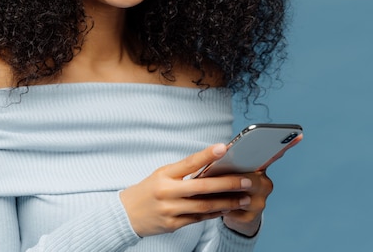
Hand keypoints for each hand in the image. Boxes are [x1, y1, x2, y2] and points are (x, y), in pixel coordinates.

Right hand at [119, 144, 265, 236]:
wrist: (126, 214)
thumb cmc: (148, 190)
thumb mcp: (161, 175)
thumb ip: (183, 171)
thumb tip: (211, 165)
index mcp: (164, 175)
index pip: (189, 162)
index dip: (207, 155)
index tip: (224, 148)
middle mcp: (167, 192)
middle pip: (202, 187)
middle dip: (228, 184)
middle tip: (246, 181)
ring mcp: (170, 210)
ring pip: (204, 205)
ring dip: (227, 202)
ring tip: (244, 198)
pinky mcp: (173, 225)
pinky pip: (198, 218)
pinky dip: (214, 213)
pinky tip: (227, 209)